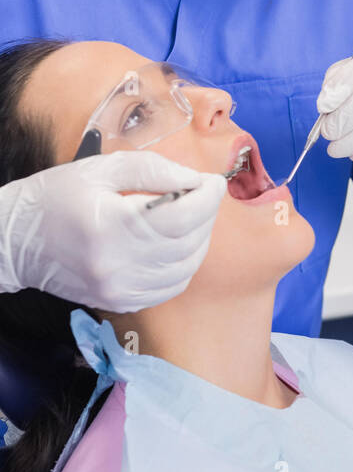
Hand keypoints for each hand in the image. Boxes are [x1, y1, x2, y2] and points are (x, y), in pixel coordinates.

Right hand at [0, 152, 226, 310]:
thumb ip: (152, 170)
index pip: (183, 217)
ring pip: (186, 268)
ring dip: (199, 240)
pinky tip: (174, 244)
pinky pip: (171, 287)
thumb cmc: (55, 197)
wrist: (15, 242)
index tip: (213, 182)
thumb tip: (195, 179)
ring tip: (189, 216)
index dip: (208, 197)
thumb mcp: (100, 169)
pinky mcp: (120, 302)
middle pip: (189, 242)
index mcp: (111, 225)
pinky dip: (183, 264)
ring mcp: (119, 289)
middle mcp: (117, 264)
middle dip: (206, 215)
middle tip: (202, 194)